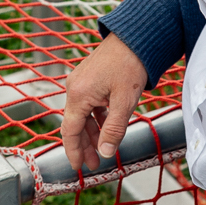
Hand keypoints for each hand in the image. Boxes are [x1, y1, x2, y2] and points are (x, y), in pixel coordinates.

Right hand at [59, 33, 148, 173]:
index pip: (70, 131)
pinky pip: (88, 104)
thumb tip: (105, 152)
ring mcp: (81, 82)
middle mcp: (74, 88)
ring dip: (91, 133)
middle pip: (74, 124)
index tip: (78, 168)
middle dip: (84, 146)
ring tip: (102, 150)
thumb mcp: (124, 101)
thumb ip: (114, 129)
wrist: (135, 36)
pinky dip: (96, 118)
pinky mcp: (89, 78)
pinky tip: (106, 128)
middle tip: (94, 164)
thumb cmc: (130, 64)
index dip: (73, 151)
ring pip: (82, 115)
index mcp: (78, 94)